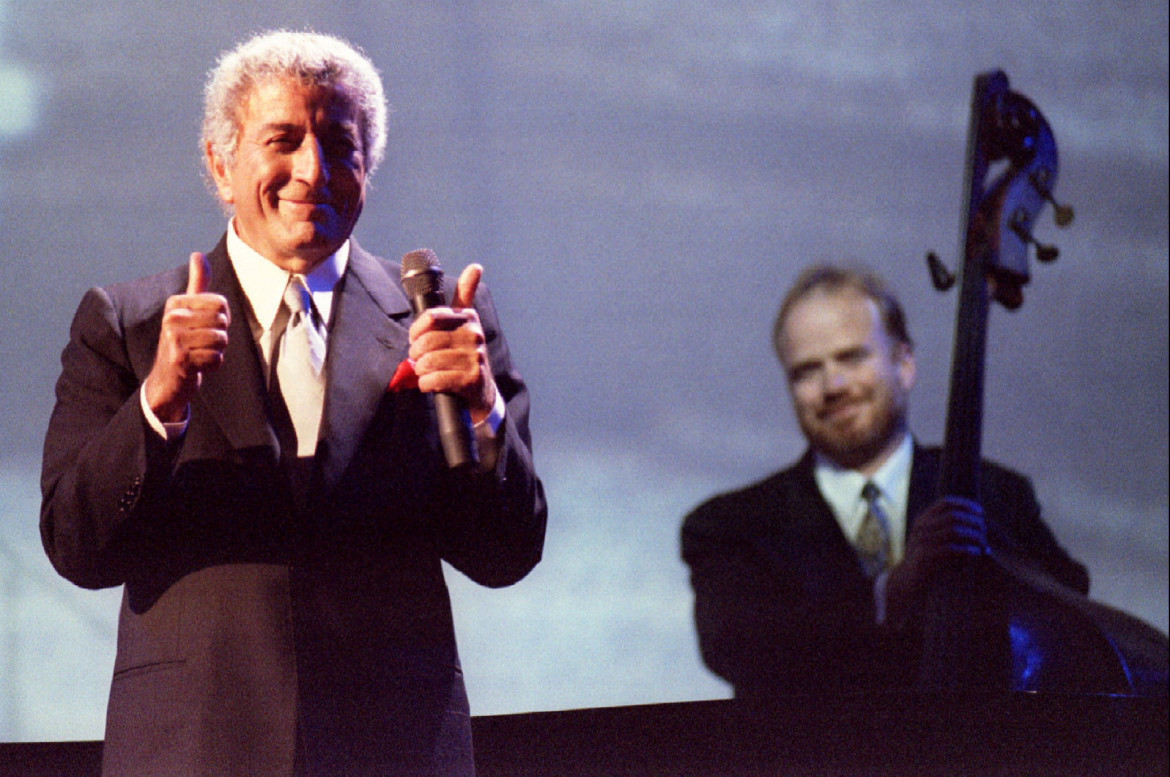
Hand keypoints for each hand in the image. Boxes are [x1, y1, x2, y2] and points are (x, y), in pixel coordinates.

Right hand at [144, 252, 230, 421]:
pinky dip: (213, 366)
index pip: (221, 303)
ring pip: (222, 340)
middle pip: (223, 321)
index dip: (222, 318)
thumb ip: (197, 283)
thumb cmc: (184, 341)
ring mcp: (174, 339)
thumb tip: (197, 254)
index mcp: (175, 303)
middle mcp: (171, 318)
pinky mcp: (180, 360)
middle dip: (220, 336)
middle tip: (203, 343)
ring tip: (200, 353)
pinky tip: (198, 366)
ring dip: (217, 351)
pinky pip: (217, 359)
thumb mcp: (188, 309)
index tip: (205, 326)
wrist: (167, 379)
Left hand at [408, 263, 496, 422]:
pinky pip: (436, 379)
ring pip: (429, 361)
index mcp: (468, 318)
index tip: (415, 339)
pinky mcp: (472, 379)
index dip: (416, 330)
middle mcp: (474, 335)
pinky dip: (427, 384)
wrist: (482, 390)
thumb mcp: (465, 323)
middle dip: (416, 353)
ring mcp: (474, 357)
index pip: (431, 316)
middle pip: (427, 341)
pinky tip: (431, 383)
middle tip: (419, 359)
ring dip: (421, 370)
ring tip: (425, 371)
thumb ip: (466, 294)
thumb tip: (476, 267)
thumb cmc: (464, 354)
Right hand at [886, 495, 988, 623]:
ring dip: (974, 536)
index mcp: (923, 520)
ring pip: (954, 531)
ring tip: (983, 545)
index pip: (945, 503)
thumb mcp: (935, 541)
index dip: (965, 505)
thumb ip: (951, 531)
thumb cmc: (929, 561)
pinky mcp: (924, 557)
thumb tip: (981, 525)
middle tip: (984, 533)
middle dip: (973, 522)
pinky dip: (968, 550)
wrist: (908, 581)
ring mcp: (921, 542)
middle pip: (953, 516)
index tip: (981, 512)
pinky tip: (976, 554)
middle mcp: (921, 528)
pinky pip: (951, 549)